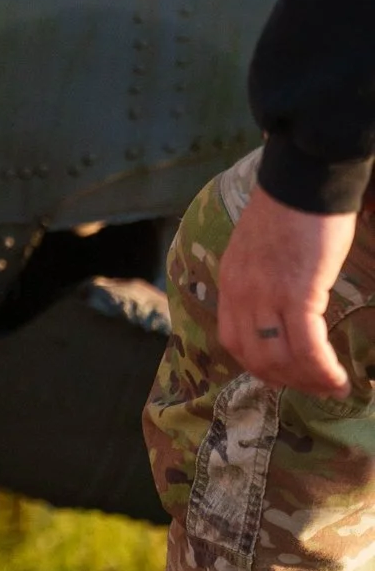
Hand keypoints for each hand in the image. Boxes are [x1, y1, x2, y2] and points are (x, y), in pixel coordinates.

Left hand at [217, 188, 358, 397]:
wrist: (303, 182)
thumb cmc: (291, 210)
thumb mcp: (261, 249)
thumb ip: (263, 280)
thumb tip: (283, 309)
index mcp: (231, 281)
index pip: (233, 341)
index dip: (259, 366)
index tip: (285, 376)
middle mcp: (241, 293)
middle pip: (256, 358)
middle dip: (288, 381)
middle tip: (316, 388)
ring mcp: (266, 295)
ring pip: (282, 359)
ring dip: (309, 381)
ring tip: (334, 387)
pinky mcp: (297, 293)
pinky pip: (307, 347)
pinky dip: (323, 369)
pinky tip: (339, 377)